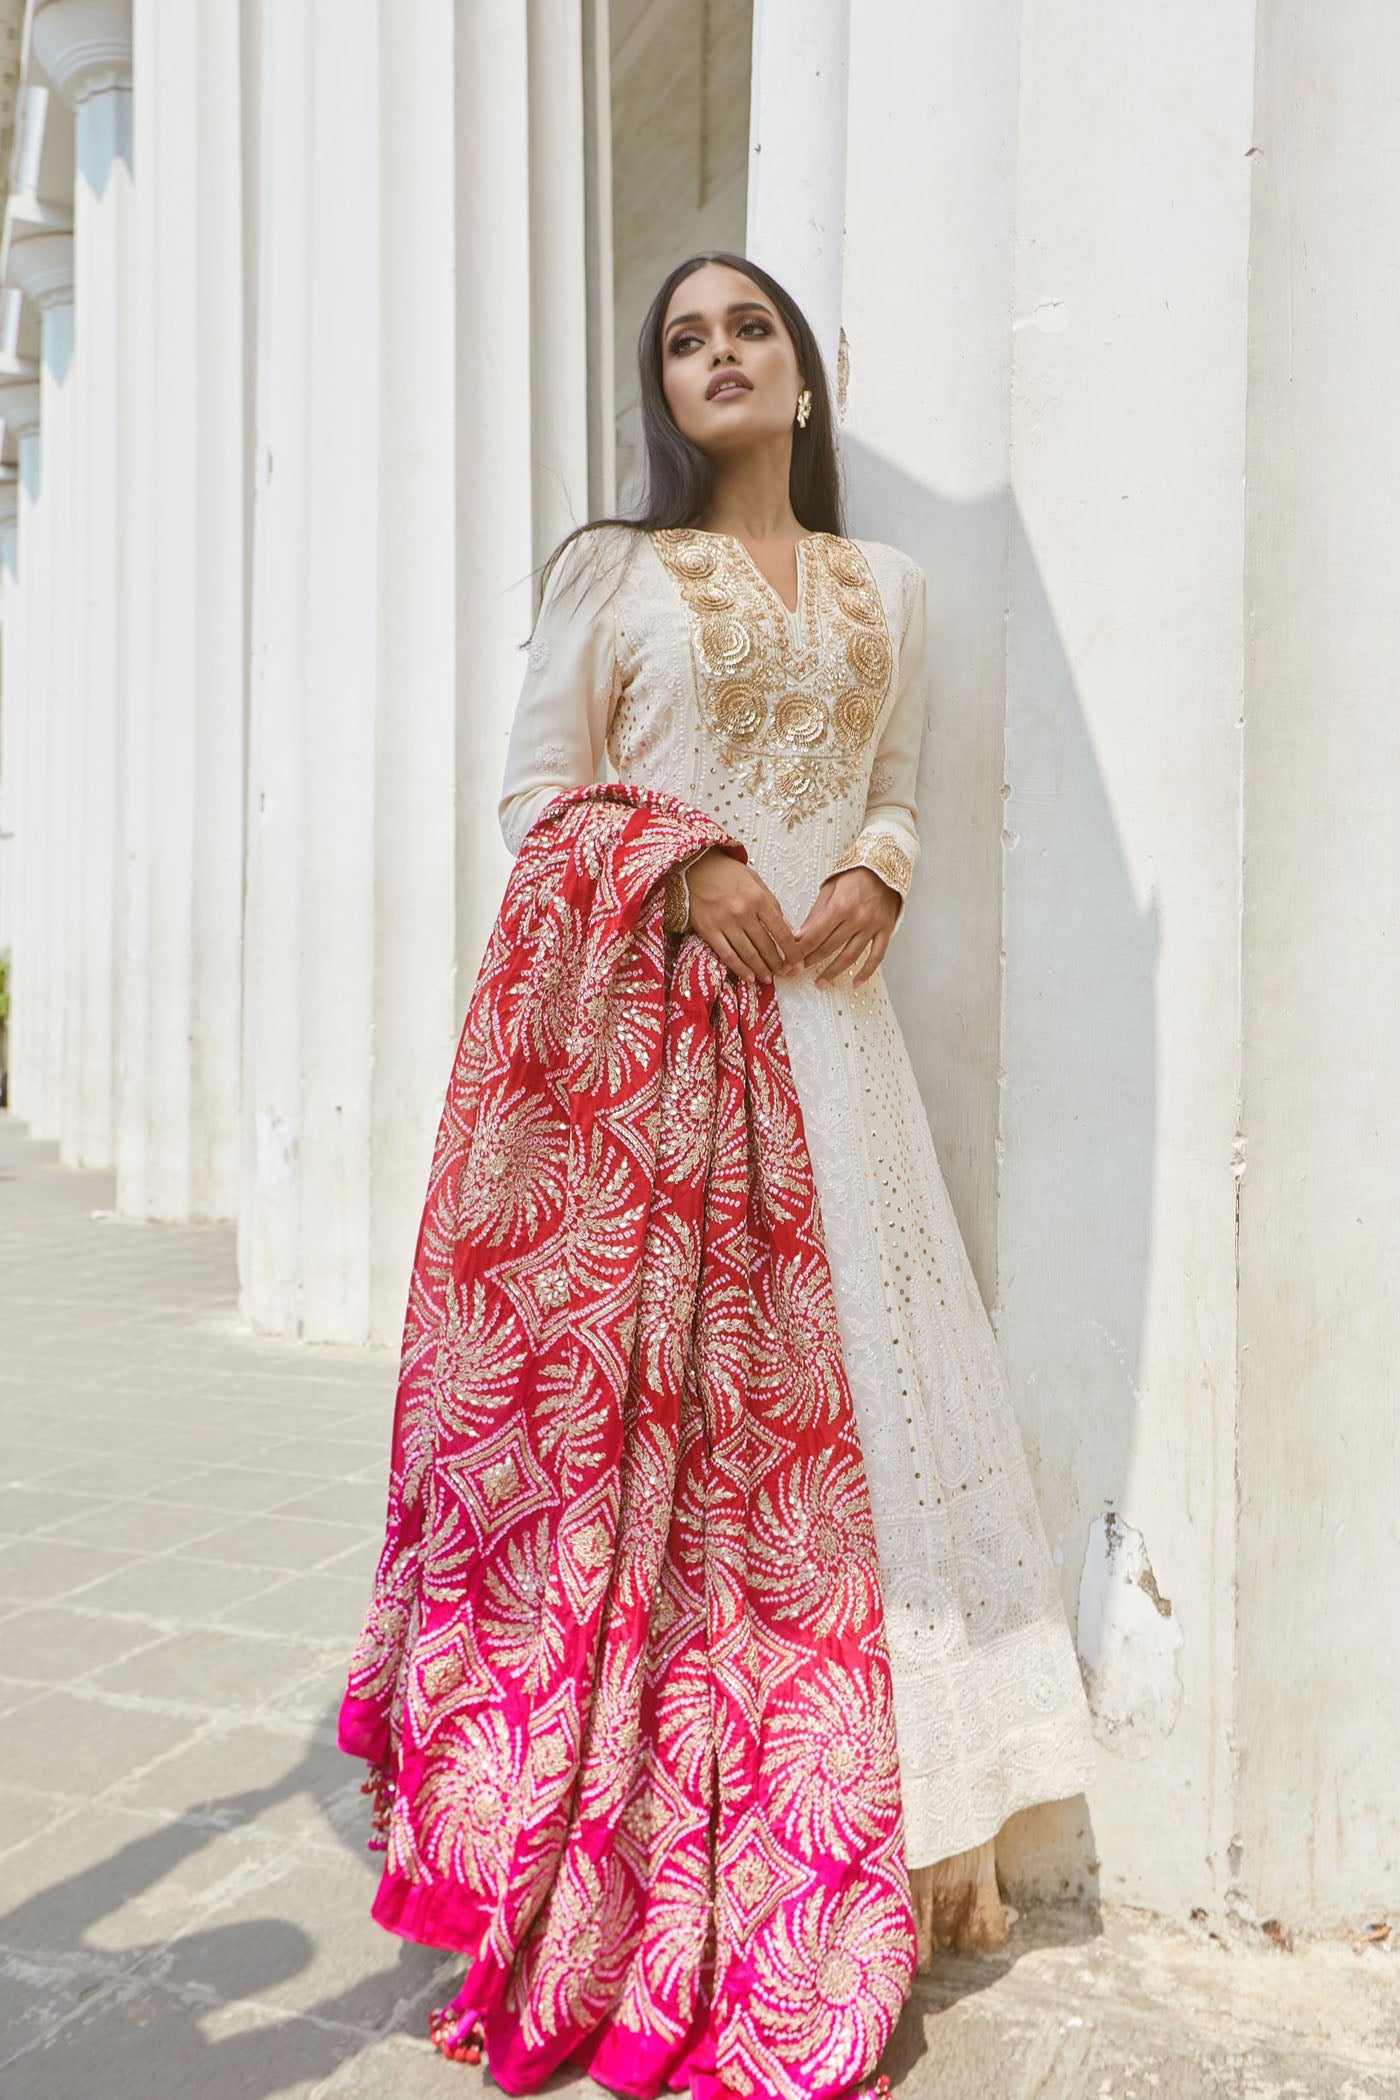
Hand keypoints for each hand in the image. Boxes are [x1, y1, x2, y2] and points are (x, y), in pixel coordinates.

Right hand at [685, 847, 801, 984]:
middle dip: (778, 964)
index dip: (792, 951)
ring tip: (768, 979)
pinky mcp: (708, 930)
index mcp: (759, 899)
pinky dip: (739, 969)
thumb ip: (772, 905)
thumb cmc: (728, 873)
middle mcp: (743, 912)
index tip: (797, 964)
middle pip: (765, 946)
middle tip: (785, 974)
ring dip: (761, 969)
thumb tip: (788, 929)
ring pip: (748, 953)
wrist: (695, 867)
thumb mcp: (756, 882)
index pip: (781, 932)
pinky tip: (749, 977)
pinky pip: (727, 955)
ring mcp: (725, 923)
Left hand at [794, 867, 898, 988]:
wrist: (886, 863)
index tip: (789, 962)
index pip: (814, 936)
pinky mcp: (886, 930)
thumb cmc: (856, 873)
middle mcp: (857, 919)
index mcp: (840, 906)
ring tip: (820, 983)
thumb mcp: (831, 888)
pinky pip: (876, 956)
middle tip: (797, 973)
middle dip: (810, 962)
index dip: (800, 951)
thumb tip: (799, 936)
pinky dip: (866, 972)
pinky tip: (855, 983)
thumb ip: (816, 914)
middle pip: (829, 947)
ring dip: (833, 972)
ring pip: (850, 956)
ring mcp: (873, 926)